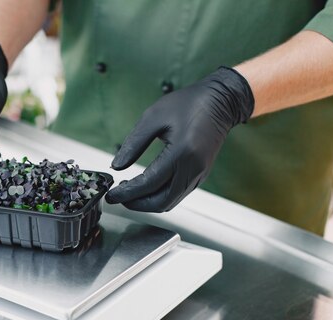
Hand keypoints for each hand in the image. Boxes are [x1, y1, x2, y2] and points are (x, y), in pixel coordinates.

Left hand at [105, 67, 253, 211]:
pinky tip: (146, 186)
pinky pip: (177, 195)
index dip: (127, 193)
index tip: (111, 194)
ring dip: (147, 202)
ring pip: (169, 202)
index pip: (148, 184)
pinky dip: (159, 196)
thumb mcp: (153, 117)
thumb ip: (133, 143)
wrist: (221, 101)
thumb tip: (117, 166)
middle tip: (118, 196)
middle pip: (160, 202)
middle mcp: (192, 169)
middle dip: (136, 204)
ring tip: (129, 191)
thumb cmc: (188, 104)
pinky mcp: (200, 175)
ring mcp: (199, 175)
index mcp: (181, 153)